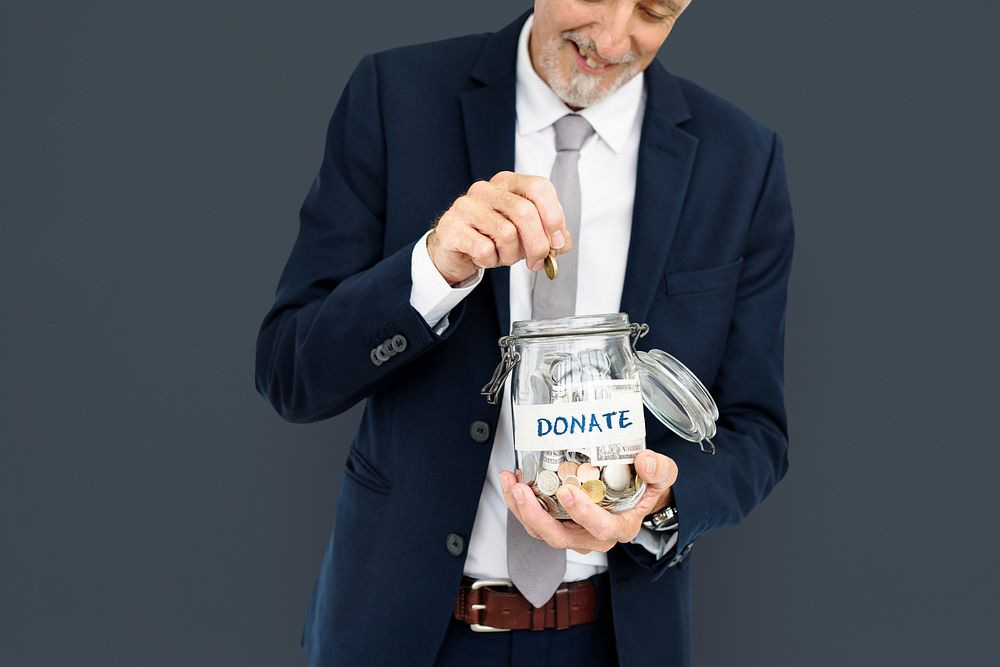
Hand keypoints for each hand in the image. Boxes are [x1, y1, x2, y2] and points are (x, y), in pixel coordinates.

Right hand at [427, 171, 572, 283]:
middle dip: (537, 244)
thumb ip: (548, 235)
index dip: (554, 217)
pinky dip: (490, 261)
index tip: (557, 241)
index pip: (539, 188)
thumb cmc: (491, 238)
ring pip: (506, 233)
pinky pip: (484, 249)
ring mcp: (466, 205)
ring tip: (501, 256)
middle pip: (525, 212)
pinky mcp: (452, 226)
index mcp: (508, 183)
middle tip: (536, 262)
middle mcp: (486, 189)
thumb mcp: (525, 235)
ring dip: (509, 255)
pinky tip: (484, 258)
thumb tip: (562, 242)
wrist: (455, 250)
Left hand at [499, 450, 677, 554]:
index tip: (567, 492)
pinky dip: (521, 502)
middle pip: (561, 537)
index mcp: (620, 526)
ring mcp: (573, 532)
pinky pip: (535, 520)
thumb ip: (658, 469)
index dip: (583, 514)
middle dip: (537, 516)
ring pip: (542, 531)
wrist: (636, 492)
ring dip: (521, 509)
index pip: (601, 528)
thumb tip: (644, 461)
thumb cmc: (646, 486)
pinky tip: (516, 480)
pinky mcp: (558, 523)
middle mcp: (593, 536)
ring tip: (511, 482)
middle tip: (523, 490)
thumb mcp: (663, 475)